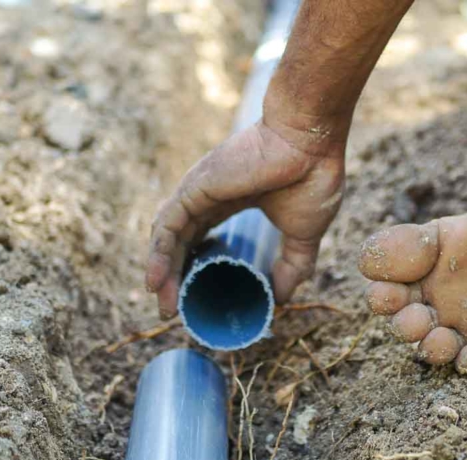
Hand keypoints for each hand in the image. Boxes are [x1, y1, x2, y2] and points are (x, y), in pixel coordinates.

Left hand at [145, 118, 344, 318]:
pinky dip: (158, 254)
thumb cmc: (311, 176)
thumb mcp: (303, 233)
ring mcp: (198, 191)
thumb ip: (293, 265)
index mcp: (229, 203)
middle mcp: (207, 197)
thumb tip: (281, 297)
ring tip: (165, 306)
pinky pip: (167, 226)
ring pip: (168, 237)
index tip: (195, 296)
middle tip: (173, 310)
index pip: (201, 239)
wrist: (311, 141)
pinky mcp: (194, 188)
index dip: (195, 267)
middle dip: (174, 277)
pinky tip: (156, 281)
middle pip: (180, 242)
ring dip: (163, 272)